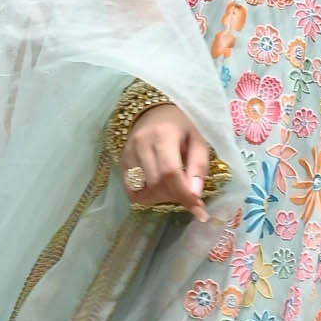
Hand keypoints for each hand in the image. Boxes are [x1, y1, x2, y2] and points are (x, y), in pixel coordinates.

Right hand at [119, 101, 212, 220]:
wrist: (157, 112)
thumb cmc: (182, 126)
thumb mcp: (198, 140)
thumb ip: (199, 166)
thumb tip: (195, 195)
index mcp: (163, 135)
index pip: (170, 173)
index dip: (184, 194)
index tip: (198, 208)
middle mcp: (141, 144)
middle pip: (156, 184)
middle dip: (175, 196)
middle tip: (187, 194)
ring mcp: (128, 154)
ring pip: (143, 190)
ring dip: (162, 198)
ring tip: (173, 188)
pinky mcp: (122, 162)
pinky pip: (132, 190)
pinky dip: (147, 196)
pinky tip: (158, 188)